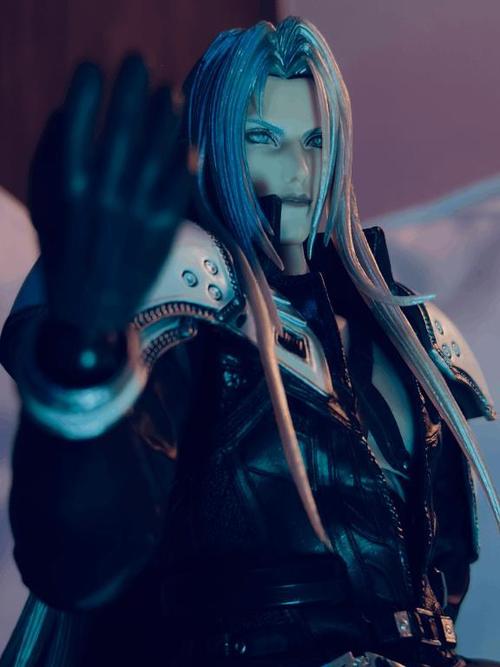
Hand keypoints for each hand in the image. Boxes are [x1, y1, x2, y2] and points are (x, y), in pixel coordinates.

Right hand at [29, 54, 191, 338]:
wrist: (91, 304)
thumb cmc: (63, 248)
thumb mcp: (42, 203)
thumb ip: (50, 156)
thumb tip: (68, 112)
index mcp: (68, 182)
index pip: (79, 118)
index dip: (88, 86)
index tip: (94, 68)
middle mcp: (104, 191)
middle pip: (124, 124)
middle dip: (132, 86)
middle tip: (139, 63)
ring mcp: (138, 209)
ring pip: (158, 149)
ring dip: (165, 115)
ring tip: (170, 91)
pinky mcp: (163, 227)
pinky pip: (178, 182)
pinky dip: (183, 156)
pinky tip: (185, 137)